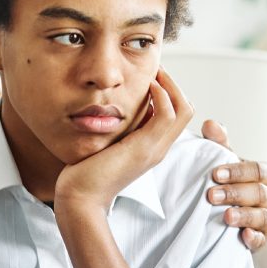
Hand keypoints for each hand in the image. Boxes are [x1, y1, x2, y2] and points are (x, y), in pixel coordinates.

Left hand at [55, 69, 193, 212]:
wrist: (80, 198)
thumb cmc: (86, 171)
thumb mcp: (108, 142)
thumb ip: (118, 127)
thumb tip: (119, 104)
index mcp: (152, 146)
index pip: (177, 114)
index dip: (170, 92)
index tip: (152, 76)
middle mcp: (158, 148)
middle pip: (186, 109)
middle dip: (174, 84)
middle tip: (156, 69)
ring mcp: (154, 149)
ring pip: (183, 109)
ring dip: (170, 85)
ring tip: (154, 72)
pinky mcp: (144, 148)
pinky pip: (167, 115)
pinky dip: (162, 95)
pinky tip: (147, 86)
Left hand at [201, 119, 266, 251]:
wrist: (226, 215)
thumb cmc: (228, 182)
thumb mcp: (223, 162)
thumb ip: (218, 144)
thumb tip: (210, 124)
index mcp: (266, 174)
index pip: (257, 170)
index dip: (237, 172)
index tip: (214, 174)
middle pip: (259, 193)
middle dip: (235, 193)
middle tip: (211, 195)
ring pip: (262, 216)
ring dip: (244, 215)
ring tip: (225, 216)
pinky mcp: (262, 239)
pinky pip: (262, 239)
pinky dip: (253, 238)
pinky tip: (242, 236)